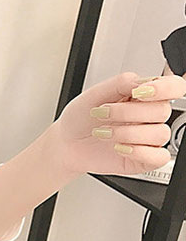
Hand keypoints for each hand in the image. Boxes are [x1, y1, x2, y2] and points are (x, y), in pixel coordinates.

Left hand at [49, 72, 185, 175]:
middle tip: (102, 114)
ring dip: (127, 133)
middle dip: (127, 112)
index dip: (164, 88)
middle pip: (162, 111)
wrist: (66, 143)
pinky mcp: (143, 159)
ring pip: (159, 134)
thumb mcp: (94, 94)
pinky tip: (119, 147)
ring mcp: (147, 139)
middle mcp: (148, 117)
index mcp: (142, 97)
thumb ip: (121, 83)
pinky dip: (139, 152)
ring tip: (103, 133)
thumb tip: (143, 81)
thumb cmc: (80, 119)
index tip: (138, 93)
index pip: (173, 87)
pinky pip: (159, 157)